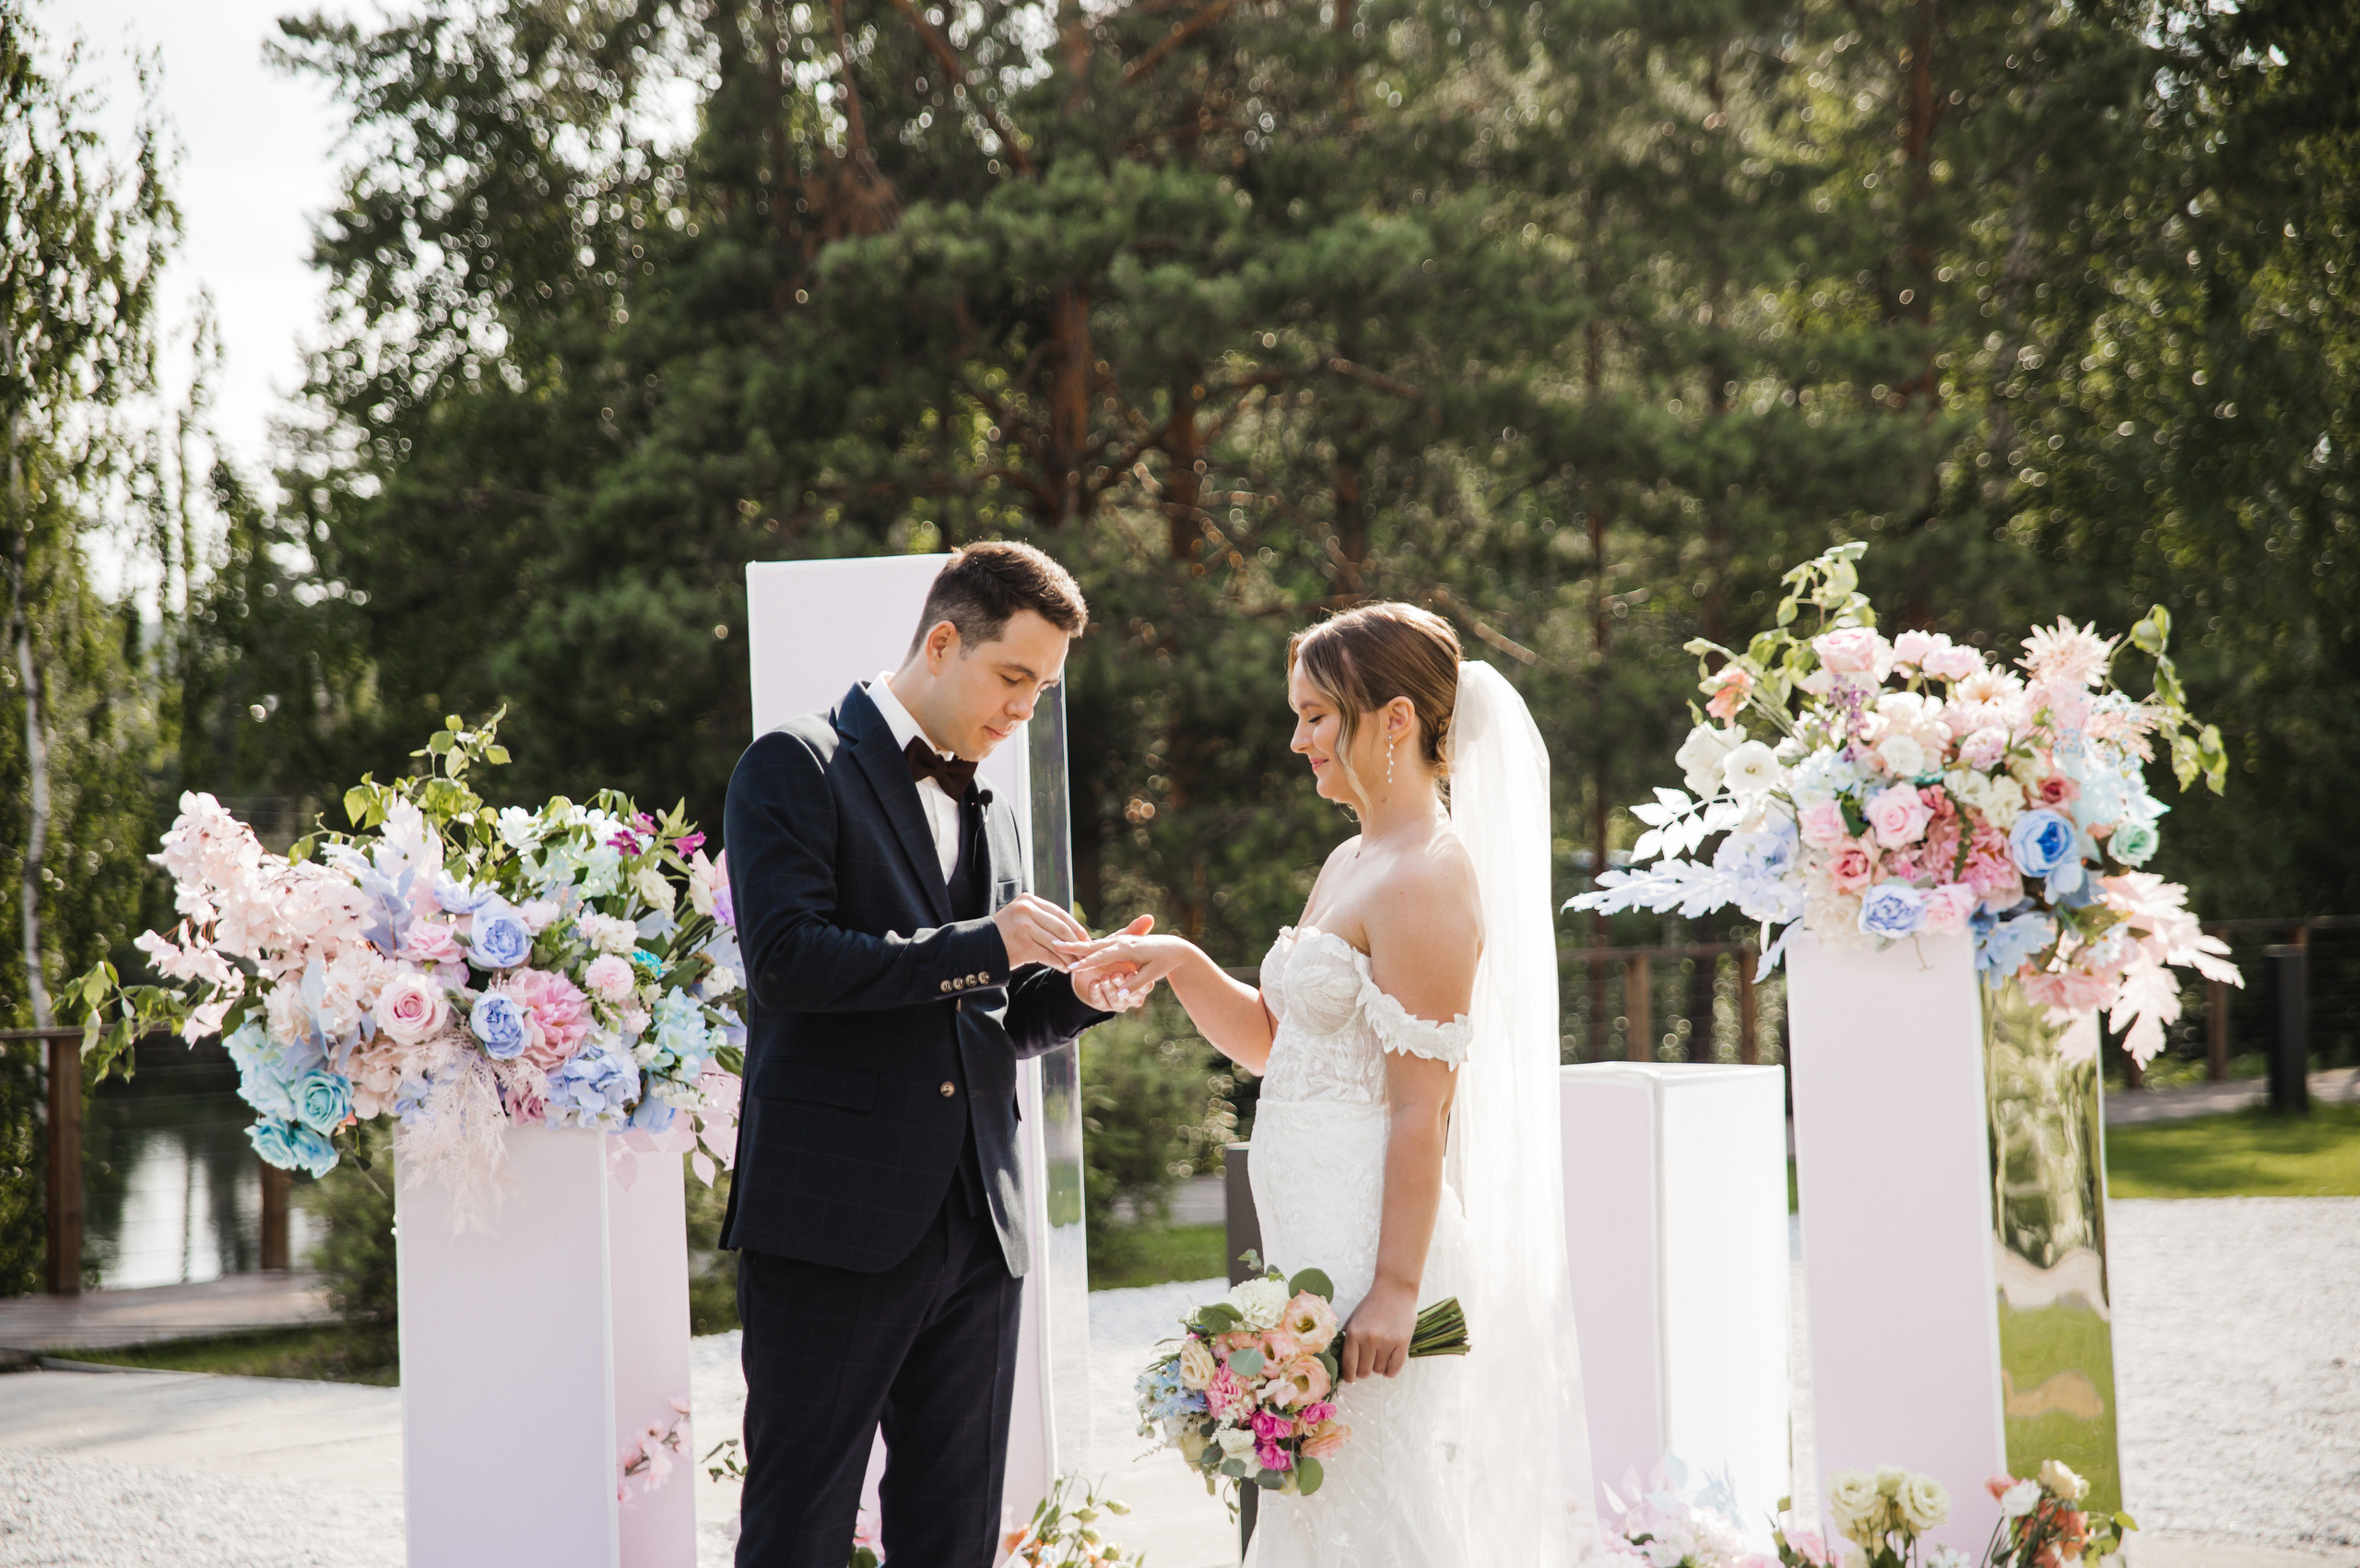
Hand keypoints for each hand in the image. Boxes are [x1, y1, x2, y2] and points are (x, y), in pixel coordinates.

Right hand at [991, 893, 1091, 969]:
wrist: (979, 948)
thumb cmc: (1004, 935)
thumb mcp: (1022, 918)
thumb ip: (1043, 919)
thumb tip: (1074, 931)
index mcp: (1028, 900)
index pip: (1060, 913)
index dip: (1075, 927)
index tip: (1086, 938)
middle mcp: (1026, 910)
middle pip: (1061, 927)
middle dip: (1076, 942)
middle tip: (1086, 952)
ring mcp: (1024, 926)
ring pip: (1056, 943)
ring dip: (1069, 956)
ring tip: (1076, 963)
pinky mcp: (1023, 944)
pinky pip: (1048, 955)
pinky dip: (1059, 963)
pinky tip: (1064, 969)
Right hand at [1054, 927, 1195, 998]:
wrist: (1174, 947)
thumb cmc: (1164, 960)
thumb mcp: (1153, 974)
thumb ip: (1136, 983)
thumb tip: (1120, 997)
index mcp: (1129, 948)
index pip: (1103, 956)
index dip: (1087, 962)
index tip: (1071, 967)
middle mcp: (1121, 942)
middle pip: (1093, 945)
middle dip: (1073, 947)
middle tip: (1055, 946)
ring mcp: (1119, 940)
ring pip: (1093, 943)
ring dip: (1075, 944)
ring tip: (1057, 944)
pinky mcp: (1119, 941)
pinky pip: (1098, 943)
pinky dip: (1083, 944)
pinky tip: (1071, 946)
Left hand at [1339, 1277, 1417, 1381]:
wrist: (1395, 1290)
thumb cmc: (1372, 1305)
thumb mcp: (1353, 1319)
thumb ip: (1346, 1339)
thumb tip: (1341, 1361)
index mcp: (1353, 1333)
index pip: (1348, 1365)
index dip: (1349, 1376)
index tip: (1351, 1378)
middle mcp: (1368, 1339)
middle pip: (1364, 1372)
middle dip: (1364, 1370)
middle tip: (1368, 1362)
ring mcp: (1386, 1342)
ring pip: (1379, 1370)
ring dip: (1379, 1366)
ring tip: (1380, 1353)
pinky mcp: (1402, 1343)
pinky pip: (1394, 1369)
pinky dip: (1390, 1371)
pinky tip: (1389, 1362)